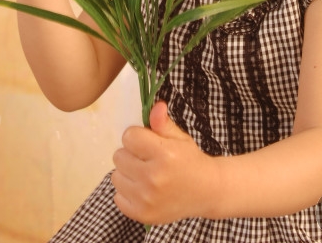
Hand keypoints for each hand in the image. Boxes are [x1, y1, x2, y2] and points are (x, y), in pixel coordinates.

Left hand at [111, 101, 214, 225]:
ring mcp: (146, 199)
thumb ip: (163, 123)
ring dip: (127, 173)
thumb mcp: (179, 138)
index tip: (147, 142)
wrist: (206, 192)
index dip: (137, 137)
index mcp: (164, 154)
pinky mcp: (141, 214)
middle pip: (118, 156)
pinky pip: (117, 197)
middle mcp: (153, 177)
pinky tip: (142, 189)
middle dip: (131, 154)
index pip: (129, 137)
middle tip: (146, 159)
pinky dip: (127, 192)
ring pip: (115, 176)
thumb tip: (156, 106)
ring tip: (144, 173)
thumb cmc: (190, 161)